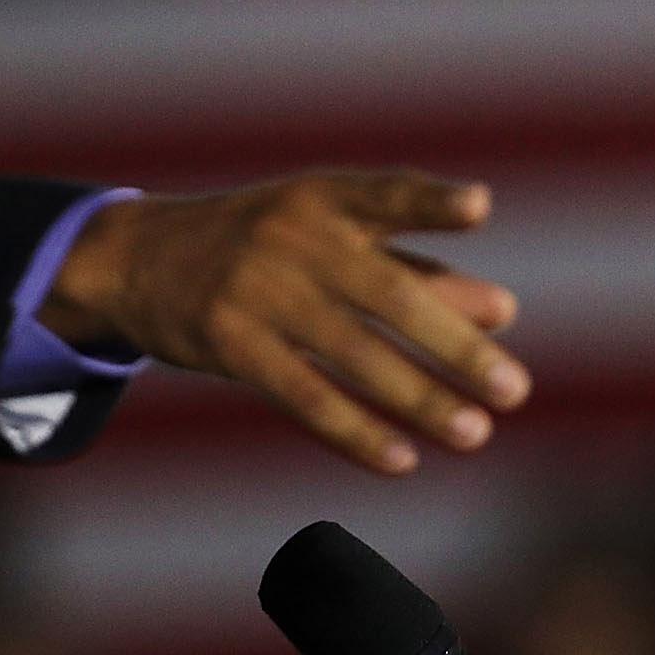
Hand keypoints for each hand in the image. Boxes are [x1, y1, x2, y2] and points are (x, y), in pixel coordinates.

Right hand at [38, 171, 528, 473]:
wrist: (139, 260)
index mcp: (325, 199)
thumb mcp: (330, 240)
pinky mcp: (229, 344)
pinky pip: (303, 394)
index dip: (431, 202)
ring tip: (474, 433)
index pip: (386, 195)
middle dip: (455, 347)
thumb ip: (416, 269)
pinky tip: (402, 459)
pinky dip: (354, 431)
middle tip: (515, 390)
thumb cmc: (263, 247)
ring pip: (351, 355)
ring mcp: (257, 291)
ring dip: (418, 399)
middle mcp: (293, 238)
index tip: (479, 208)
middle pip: (386, 296)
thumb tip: (504, 311)